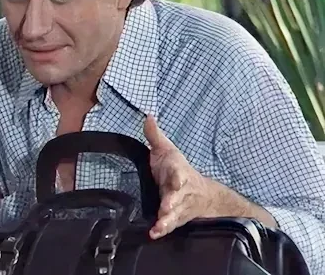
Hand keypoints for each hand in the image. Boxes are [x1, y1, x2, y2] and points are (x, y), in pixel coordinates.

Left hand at [144, 115, 217, 238]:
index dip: (176, 177)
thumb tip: (147, 116)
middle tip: (165, 208)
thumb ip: (155, 136)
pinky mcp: (176, 219)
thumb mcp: (167, 151)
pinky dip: (163, 230)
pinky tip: (154, 234)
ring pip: (175, 214)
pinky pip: (171, 226)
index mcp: (178, 173)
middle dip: (172, 202)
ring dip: (167, 220)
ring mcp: (180, 207)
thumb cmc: (177, 170)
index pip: (179, 174)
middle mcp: (181, 191)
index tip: (174, 179)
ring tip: (159, 227)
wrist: (203, 194)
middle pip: (178, 197)